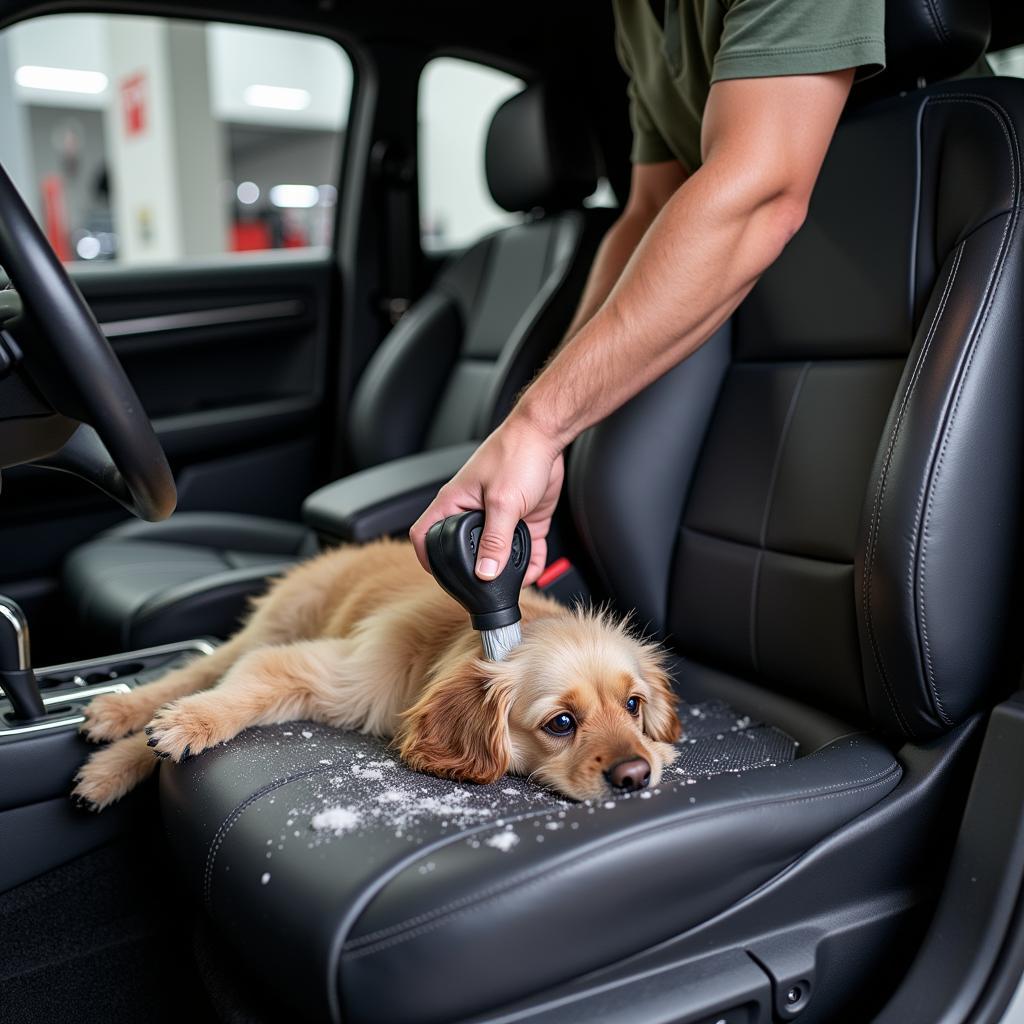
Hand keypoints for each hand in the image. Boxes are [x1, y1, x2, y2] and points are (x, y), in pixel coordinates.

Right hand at [410, 417, 563, 585]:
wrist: (546, 435)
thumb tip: (485, 572)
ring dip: (507, 569)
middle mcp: (473, 512)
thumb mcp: (502, 502)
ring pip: (497, 553)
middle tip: (485, 587)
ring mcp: (499, 517)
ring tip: (514, 582)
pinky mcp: (523, 519)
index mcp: (454, 503)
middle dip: (476, 570)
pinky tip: (533, 570)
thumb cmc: (515, 453)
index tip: (441, 577)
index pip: (425, 535)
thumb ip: (495, 540)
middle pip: (466, 550)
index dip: (427, 558)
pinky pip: (523, 548)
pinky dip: (529, 562)